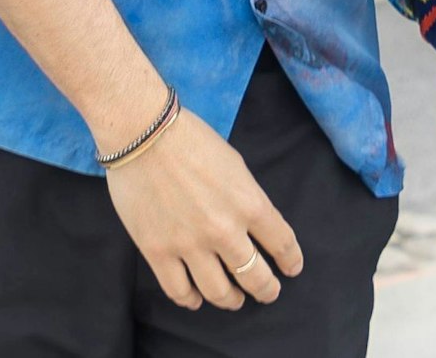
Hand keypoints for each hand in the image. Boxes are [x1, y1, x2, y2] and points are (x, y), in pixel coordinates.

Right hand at [104, 108, 302, 309]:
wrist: (143, 133)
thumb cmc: (191, 139)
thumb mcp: (235, 165)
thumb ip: (247, 199)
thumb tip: (253, 226)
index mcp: (249, 203)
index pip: (282, 244)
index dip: (291, 261)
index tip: (292, 269)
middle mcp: (224, 230)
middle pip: (254, 277)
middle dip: (266, 290)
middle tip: (268, 292)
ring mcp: (189, 244)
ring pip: (218, 292)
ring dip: (231, 300)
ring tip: (234, 299)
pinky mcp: (157, 251)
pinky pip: (179, 291)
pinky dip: (190, 300)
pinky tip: (195, 299)